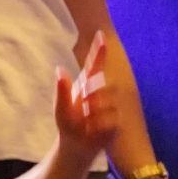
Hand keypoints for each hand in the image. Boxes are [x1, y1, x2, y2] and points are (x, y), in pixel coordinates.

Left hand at [54, 29, 119, 154]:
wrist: (76, 145)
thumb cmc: (68, 123)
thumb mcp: (60, 108)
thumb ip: (61, 91)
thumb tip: (60, 70)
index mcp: (86, 84)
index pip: (94, 64)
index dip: (98, 50)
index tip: (101, 34)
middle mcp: (100, 92)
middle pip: (101, 84)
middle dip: (90, 96)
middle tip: (81, 109)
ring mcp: (111, 105)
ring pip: (106, 103)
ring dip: (92, 114)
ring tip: (86, 122)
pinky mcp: (117, 120)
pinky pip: (110, 119)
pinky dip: (98, 127)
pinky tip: (92, 131)